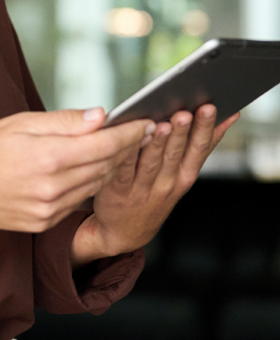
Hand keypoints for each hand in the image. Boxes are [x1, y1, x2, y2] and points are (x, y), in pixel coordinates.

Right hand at [0, 108, 151, 255]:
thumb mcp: (21, 123)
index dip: (130, 134)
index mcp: (47, 157)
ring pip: (94, 185)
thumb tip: (101, 116)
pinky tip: (91, 170)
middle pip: (104, 166)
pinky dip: (88, 184)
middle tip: (143, 132)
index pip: (103, 144)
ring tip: (122, 149)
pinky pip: (77, 201)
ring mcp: (49, 209)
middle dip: (126, 148)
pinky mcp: (45, 223)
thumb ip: (64, 121)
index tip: (147, 123)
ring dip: (111, 167)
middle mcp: (52, 187)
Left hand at [70, 104, 239, 266]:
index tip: (211, 108)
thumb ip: (195, 146)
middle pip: (176, 153)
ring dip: (159, 142)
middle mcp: (166, 183)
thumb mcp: (182, 175)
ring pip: (152, 161)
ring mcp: (142, 188)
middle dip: (183, 131)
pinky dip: (128, 153)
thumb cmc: (154, 193)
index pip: (198, 150)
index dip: (206, 129)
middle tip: (188, 111)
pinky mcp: (117, 189)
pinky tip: (130, 138)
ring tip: (164, 122)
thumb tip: (223, 115)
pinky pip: (123, 168)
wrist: (124, 232)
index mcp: (183, 177)